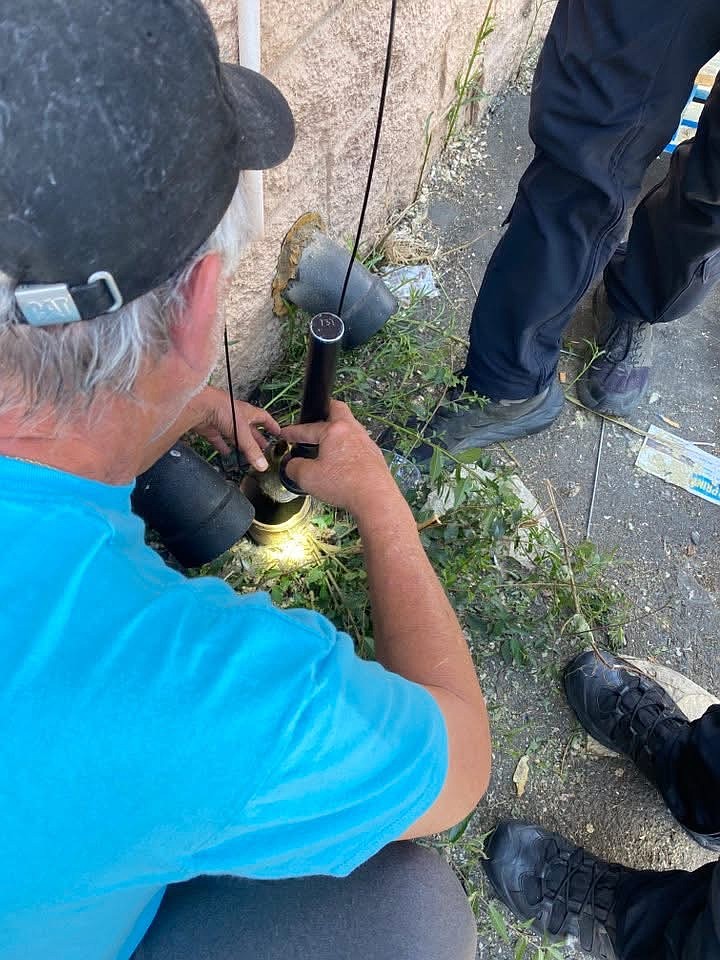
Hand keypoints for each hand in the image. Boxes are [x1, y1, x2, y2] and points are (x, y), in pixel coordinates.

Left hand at [190, 386, 279, 470]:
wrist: (199, 406)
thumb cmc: (222, 409)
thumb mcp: (242, 432)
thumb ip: (252, 450)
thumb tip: (262, 465)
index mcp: (247, 412)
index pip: (263, 418)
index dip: (271, 425)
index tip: (278, 432)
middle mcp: (235, 416)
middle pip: (249, 429)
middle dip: (257, 438)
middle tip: (264, 447)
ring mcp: (222, 421)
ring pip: (234, 434)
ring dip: (240, 443)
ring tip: (246, 453)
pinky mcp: (210, 428)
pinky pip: (218, 439)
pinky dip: (222, 446)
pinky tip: (225, 452)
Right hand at [280, 400, 401, 514]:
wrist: (375, 498)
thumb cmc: (345, 484)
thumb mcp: (308, 477)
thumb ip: (294, 468)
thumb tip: (292, 465)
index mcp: (334, 430)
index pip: (308, 428)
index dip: (293, 432)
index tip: (286, 434)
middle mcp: (352, 431)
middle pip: (337, 410)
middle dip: (322, 412)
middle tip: (313, 420)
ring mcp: (366, 442)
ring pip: (349, 428)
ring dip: (336, 433)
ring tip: (326, 444)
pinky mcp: (374, 456)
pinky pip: (357, 445)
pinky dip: (346, 448)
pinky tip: (341, 462)